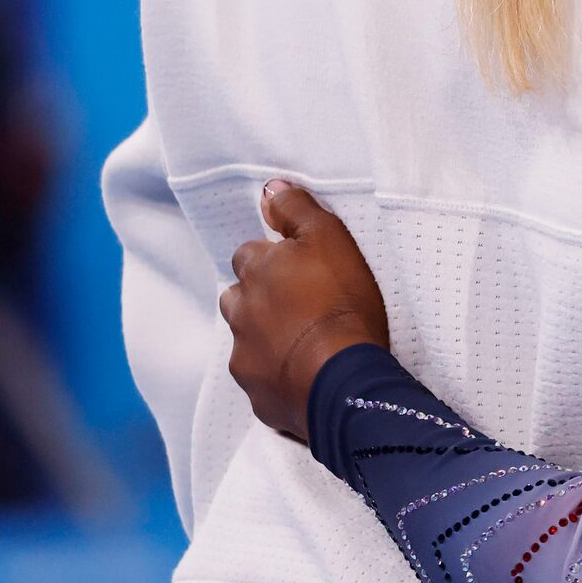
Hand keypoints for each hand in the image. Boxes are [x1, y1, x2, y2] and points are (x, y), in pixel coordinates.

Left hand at [222, 181, 390, 443]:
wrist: (341, 381)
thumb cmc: (342, 305)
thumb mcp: (331, 240)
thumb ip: (297, 211)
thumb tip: (269, 188)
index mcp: (258, 271)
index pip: (249, 254)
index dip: (273, 258)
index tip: (298, 267)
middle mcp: (241, 311)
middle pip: (239, 296)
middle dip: (260, 297)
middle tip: (300, 304)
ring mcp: (245, 355)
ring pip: (247, 338)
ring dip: (264, 335)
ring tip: (302, 340)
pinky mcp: (257, 394)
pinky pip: (262, 378)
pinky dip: (277, 373)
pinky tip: (305, 373)